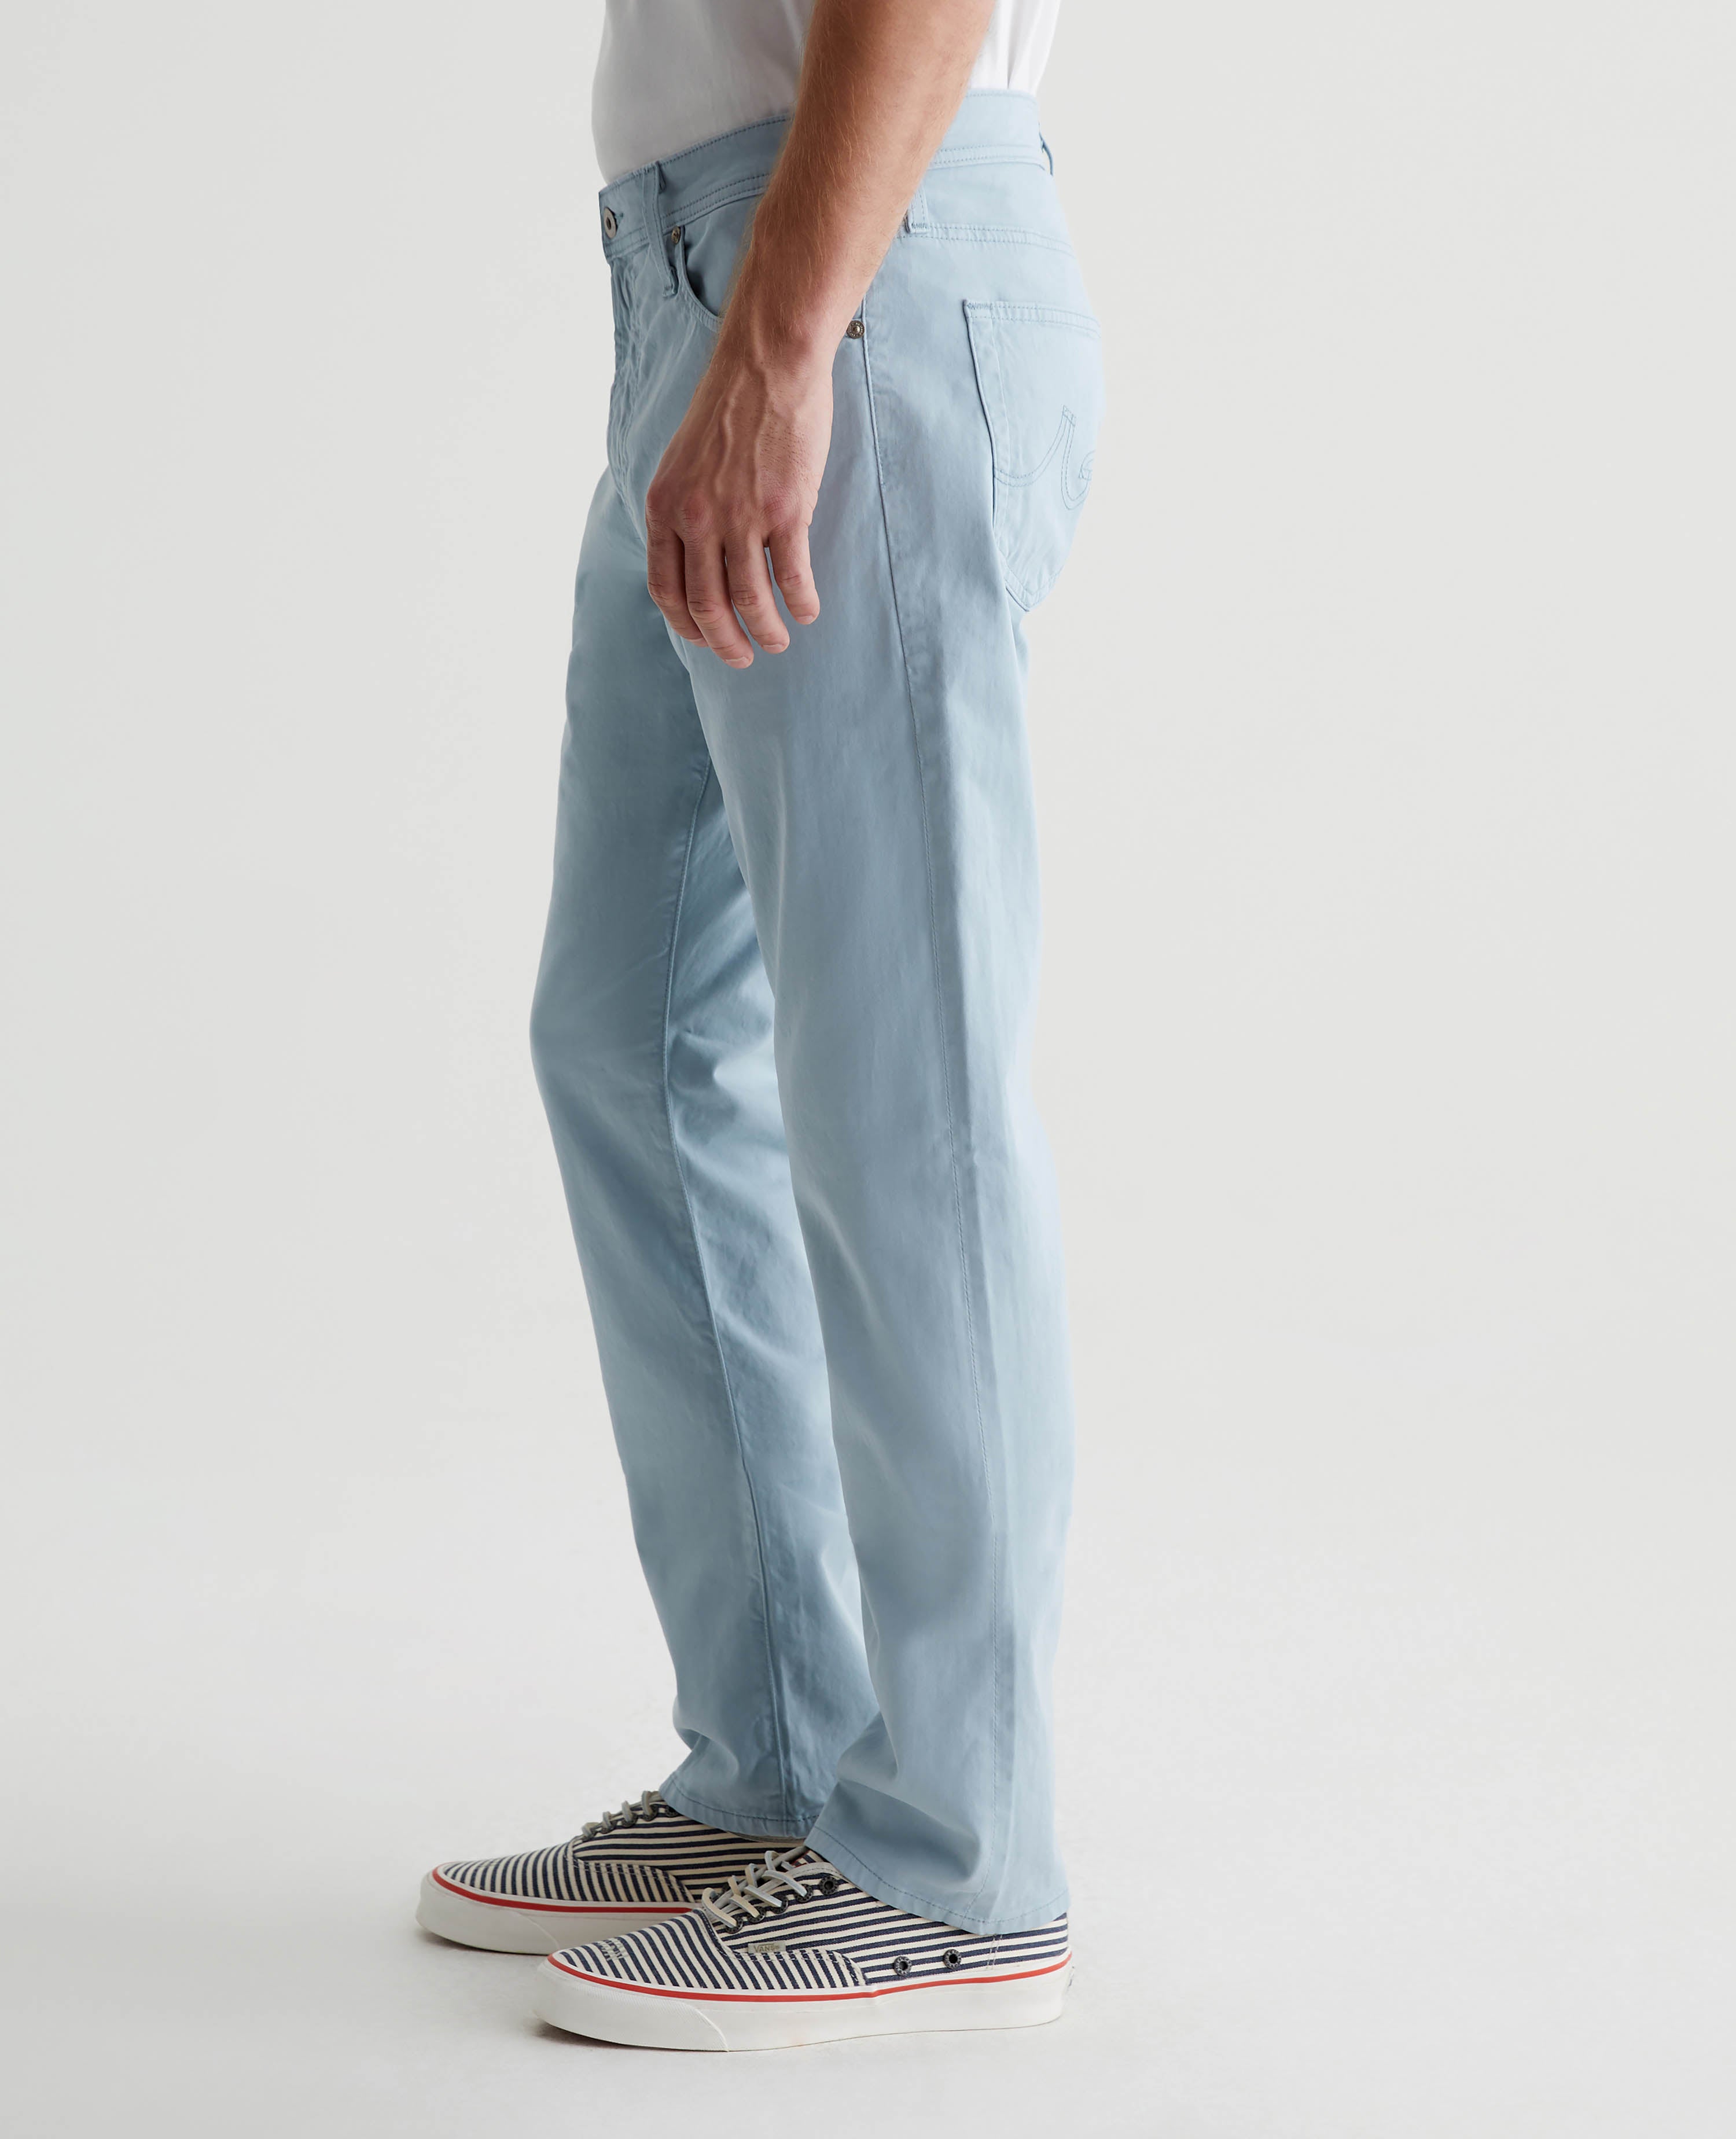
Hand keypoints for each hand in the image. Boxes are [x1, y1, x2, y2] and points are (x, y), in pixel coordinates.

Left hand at [645, 337, 832, 667]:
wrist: (767, 363)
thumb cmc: (728, 409)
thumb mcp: (681, 461)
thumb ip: (681, 510)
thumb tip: (692, 560)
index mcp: (664, 507)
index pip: (665, 588)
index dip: (685, 626)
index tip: (703, 640)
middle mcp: (697, 517)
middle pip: (707, 606)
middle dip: (725, 644)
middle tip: (743, 658)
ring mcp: (741, 516)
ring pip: (750, 601)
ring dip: (767, 632)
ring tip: (779, 642)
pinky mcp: (785, 510)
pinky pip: (792, 577)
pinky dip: (801, 604)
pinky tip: (807, 612)